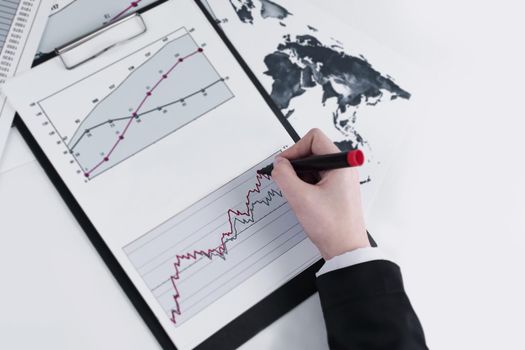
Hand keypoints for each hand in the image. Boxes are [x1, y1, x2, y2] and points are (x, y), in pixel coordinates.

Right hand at [271, 129, 368, 259]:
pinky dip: (305, 186)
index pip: (314, 138)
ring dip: (300, 177)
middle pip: (312, 151)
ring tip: (298, 196)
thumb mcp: (300, 198)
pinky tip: (303, 201)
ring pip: (312, 166)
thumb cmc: (332, 227)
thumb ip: (284, 176)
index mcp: (341, 164)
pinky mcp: (336, 190)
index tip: (284, 166)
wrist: (345, 250)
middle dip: (296, 165)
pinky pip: (316, 178)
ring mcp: (340, 179)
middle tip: (288, 182)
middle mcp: (343, 168)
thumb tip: (278, 164)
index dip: (295, 149)